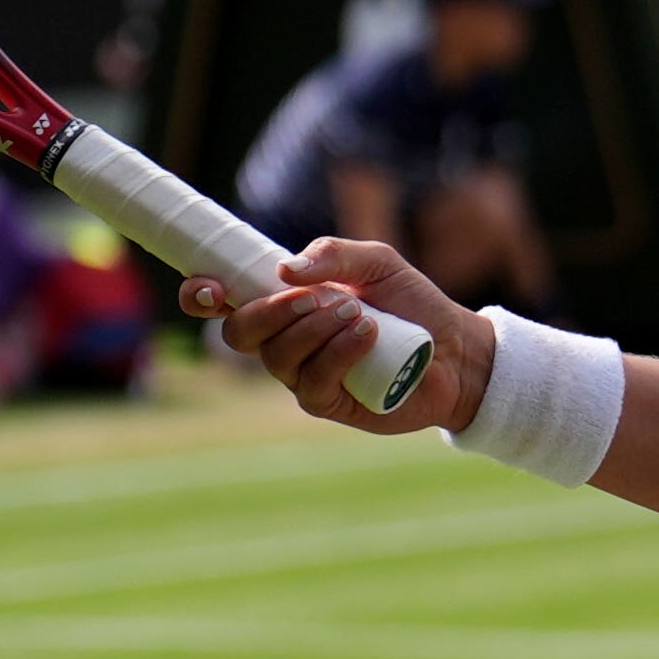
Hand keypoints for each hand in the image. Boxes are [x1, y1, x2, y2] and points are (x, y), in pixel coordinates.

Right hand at [179, 235, 494, 435]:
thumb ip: (333, 255)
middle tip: (319, 298)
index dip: (201, 295)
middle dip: (272, 312)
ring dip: (314, 329)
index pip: (222, 302)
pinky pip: (312, 383)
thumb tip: (285, 271)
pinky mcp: (329, 403)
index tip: (210, 287)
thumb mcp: (378, 261)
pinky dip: (338, 353)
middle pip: (239, 333)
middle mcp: (285, 340)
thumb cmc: (413, 304)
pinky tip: (368, 336)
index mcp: (285, 302)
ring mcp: (303, 375)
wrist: (457, 349)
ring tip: (359, 314)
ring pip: (276, 357)